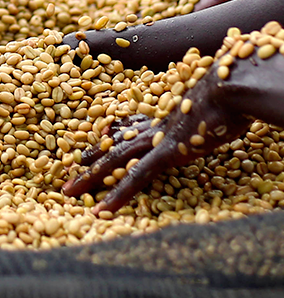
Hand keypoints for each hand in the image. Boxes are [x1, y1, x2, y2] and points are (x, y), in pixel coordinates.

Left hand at [63, 62, 252, 213]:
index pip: (129, 128)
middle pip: (113, 144)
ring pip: (114, 161)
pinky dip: (117, 194)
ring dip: (90, 178)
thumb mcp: (214, 103)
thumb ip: (206, 111)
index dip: (111, 136)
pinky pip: (135, 177)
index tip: (98, 141)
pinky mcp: (165, 153)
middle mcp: (152, 127)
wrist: (229, 88)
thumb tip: (220, 113)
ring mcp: (155, 140)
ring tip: (69, 192)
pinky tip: (102, 209)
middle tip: (69, 171)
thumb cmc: (229, 94)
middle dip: (90, 159)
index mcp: (162, 116)